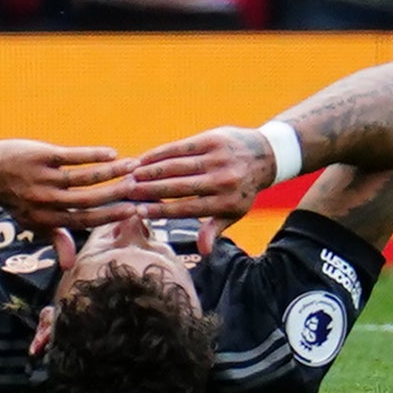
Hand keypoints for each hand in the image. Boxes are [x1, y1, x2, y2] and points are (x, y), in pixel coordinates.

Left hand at [0, 139, 133, 227]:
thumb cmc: (14, 198)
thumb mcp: (33, 222)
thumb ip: (57, 239)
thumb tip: (70, 266)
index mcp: (47, 218)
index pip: (86, 220)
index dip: (111, 216)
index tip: (135, 210)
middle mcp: (46, 200)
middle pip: (89, 200)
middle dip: (116, 194)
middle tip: (139, 186)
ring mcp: (43, 177)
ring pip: (83, 177)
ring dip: (110, 171)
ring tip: (131, 166)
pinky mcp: (40, 155)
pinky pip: (71, 156)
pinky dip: (93, 155)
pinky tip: (111, 153)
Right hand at [118, 125, 276, 224]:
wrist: (265, 154)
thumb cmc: (243, 188)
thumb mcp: (234, 211)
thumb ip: (214, 229)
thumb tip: (203, 252)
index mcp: (228, 203)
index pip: (187, 209)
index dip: (161, 211)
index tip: (138, 211)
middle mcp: (223, 181)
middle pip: (178, 187)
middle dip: (150, 190)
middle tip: (127, 192)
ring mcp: (217, 158)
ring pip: (176, 166)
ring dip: (150, 171)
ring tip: (131, 175)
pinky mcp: (211, 140)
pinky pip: (180, 147)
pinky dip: (159, 153)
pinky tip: (144, 158)